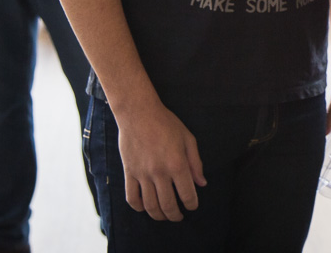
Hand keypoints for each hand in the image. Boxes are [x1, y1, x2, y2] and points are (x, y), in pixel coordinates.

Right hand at [114, 101, 206, 220]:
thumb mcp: (188, 138)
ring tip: (164, 216)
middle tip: (179, 217)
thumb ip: (196, 162)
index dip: (192, 204)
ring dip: (158, 216)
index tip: (192, 206)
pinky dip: (139, 207)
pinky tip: (145, 208)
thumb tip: (202, 183)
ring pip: (150, 206)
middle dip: (175, 215)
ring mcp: (142, 174)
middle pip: (168, 205)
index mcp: (177, 164)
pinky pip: (132, 197)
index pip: (187, 194)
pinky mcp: (129, 173)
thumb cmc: (166, 123)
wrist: (138, 113)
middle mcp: (159, 172)